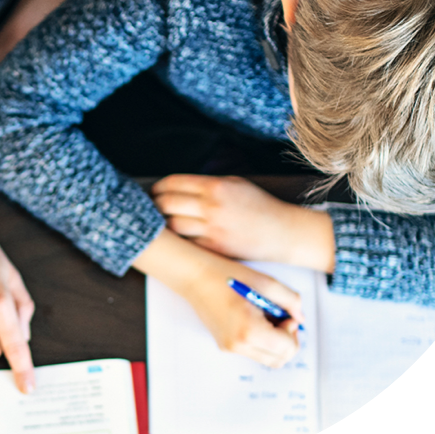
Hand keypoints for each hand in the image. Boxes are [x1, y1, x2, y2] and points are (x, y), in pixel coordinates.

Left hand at [153, 174, 293, 260]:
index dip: (158, 187)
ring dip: (163, 224)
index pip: (173, 183)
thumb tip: (179, 187)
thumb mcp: (236, 183)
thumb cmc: (260, 205)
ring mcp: (212, 230)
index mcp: (215, 186)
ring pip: (173, 226)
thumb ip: (207, 183)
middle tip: (151, 207)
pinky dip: (180, 240)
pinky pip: (187, 243)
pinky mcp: (215, 249)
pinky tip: (177, 239)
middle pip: (167, 204)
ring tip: (160, 223)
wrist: (283, 233)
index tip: (154, 191)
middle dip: (155, 205)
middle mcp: (211, 207)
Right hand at [185, 253, 303, 367]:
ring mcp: (230, 348)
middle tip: (280, 316)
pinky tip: (254, 317)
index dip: (293, 330)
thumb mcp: (266, 282)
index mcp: (249, 330)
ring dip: (275, 341)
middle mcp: (238, 345)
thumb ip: (291, 300)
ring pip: (267, 358)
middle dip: (287, 340)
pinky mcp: (225, 345)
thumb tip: (300, 319)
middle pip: (279, 359)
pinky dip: (262, 340)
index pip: (286, 347)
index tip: (285, 313)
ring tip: (266, 316)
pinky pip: (253, 351)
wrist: (195, 276)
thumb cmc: (227, 275)